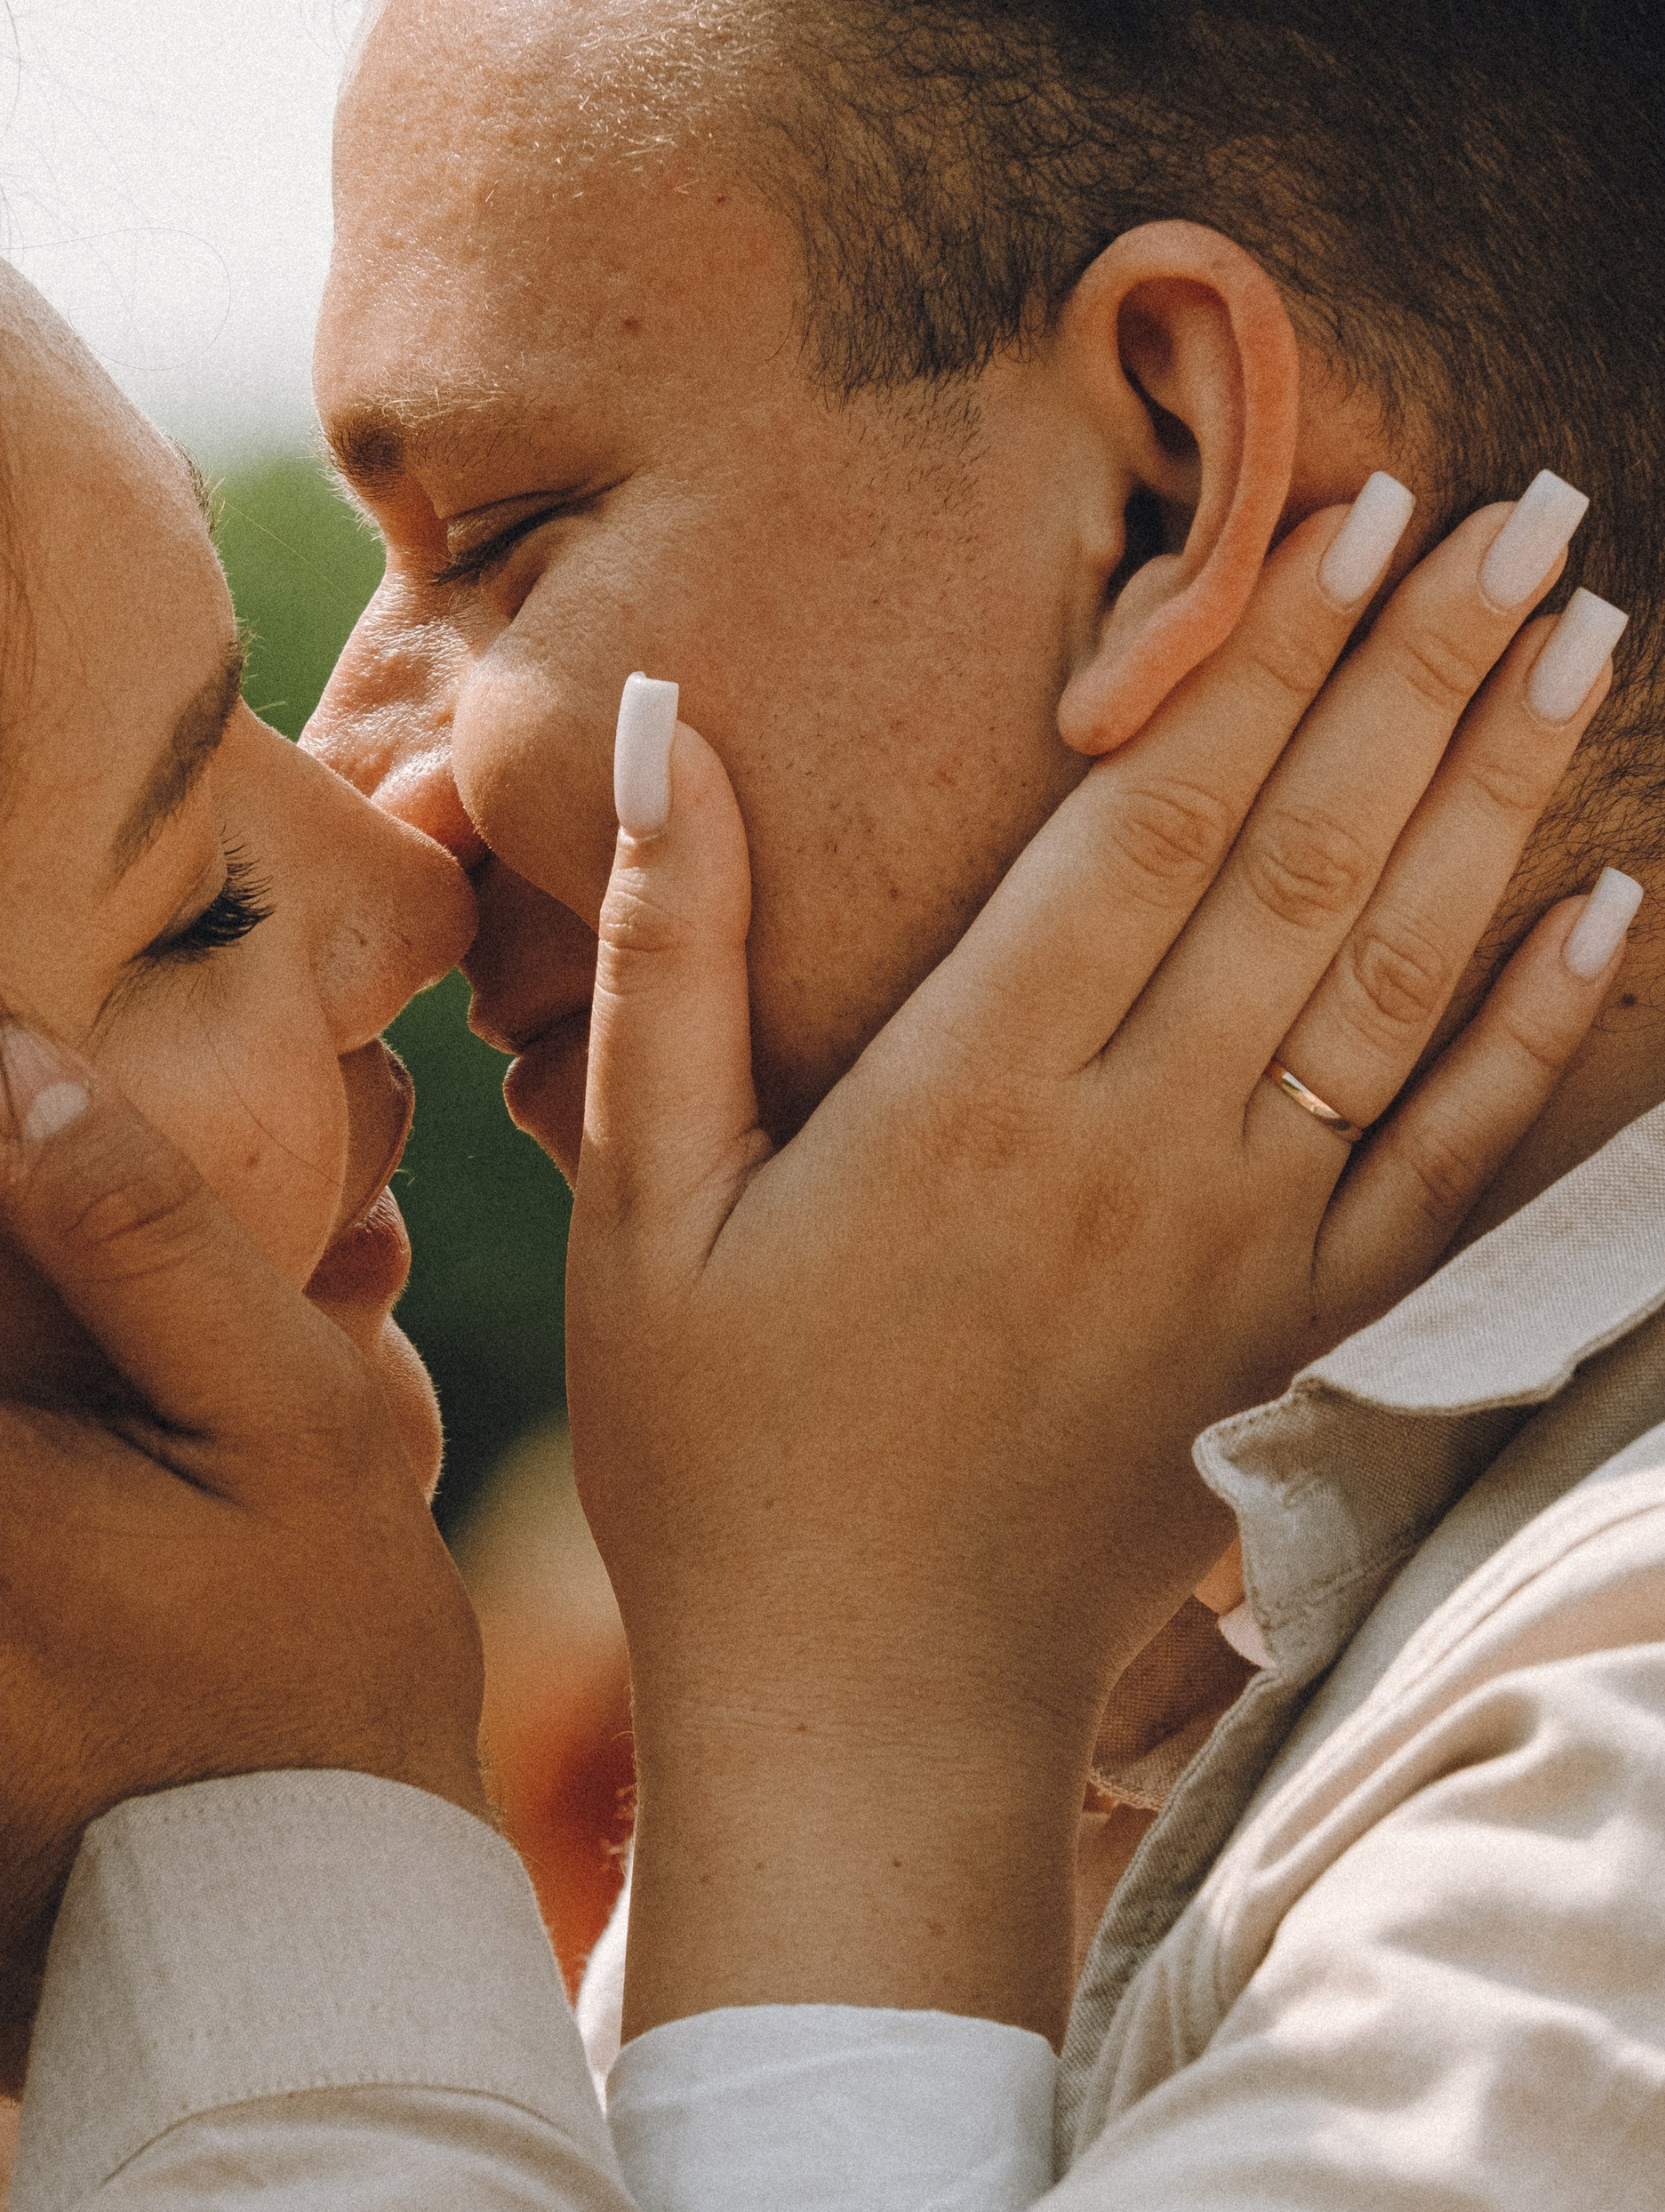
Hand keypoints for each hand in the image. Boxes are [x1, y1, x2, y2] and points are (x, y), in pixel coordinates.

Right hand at [569, 480, 1636, 2042]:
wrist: (863, 1708)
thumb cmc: (722, 1452)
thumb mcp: (642, 1203)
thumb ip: (669, 955)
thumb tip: (664, 728)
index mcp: (969, 1095)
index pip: (1154, 817)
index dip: (1260, 649)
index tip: (1356, 504)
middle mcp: (1135, 1148)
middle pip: (1313, 859)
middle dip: (1426, 667)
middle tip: (1529, 510)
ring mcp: (1242, 1247)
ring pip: (1407, 980)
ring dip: (1505, 798)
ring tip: (1585, 638)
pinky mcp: (1298, 1336)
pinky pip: (1450, 1163)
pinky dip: (1540, 1036)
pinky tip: (1606, 913)